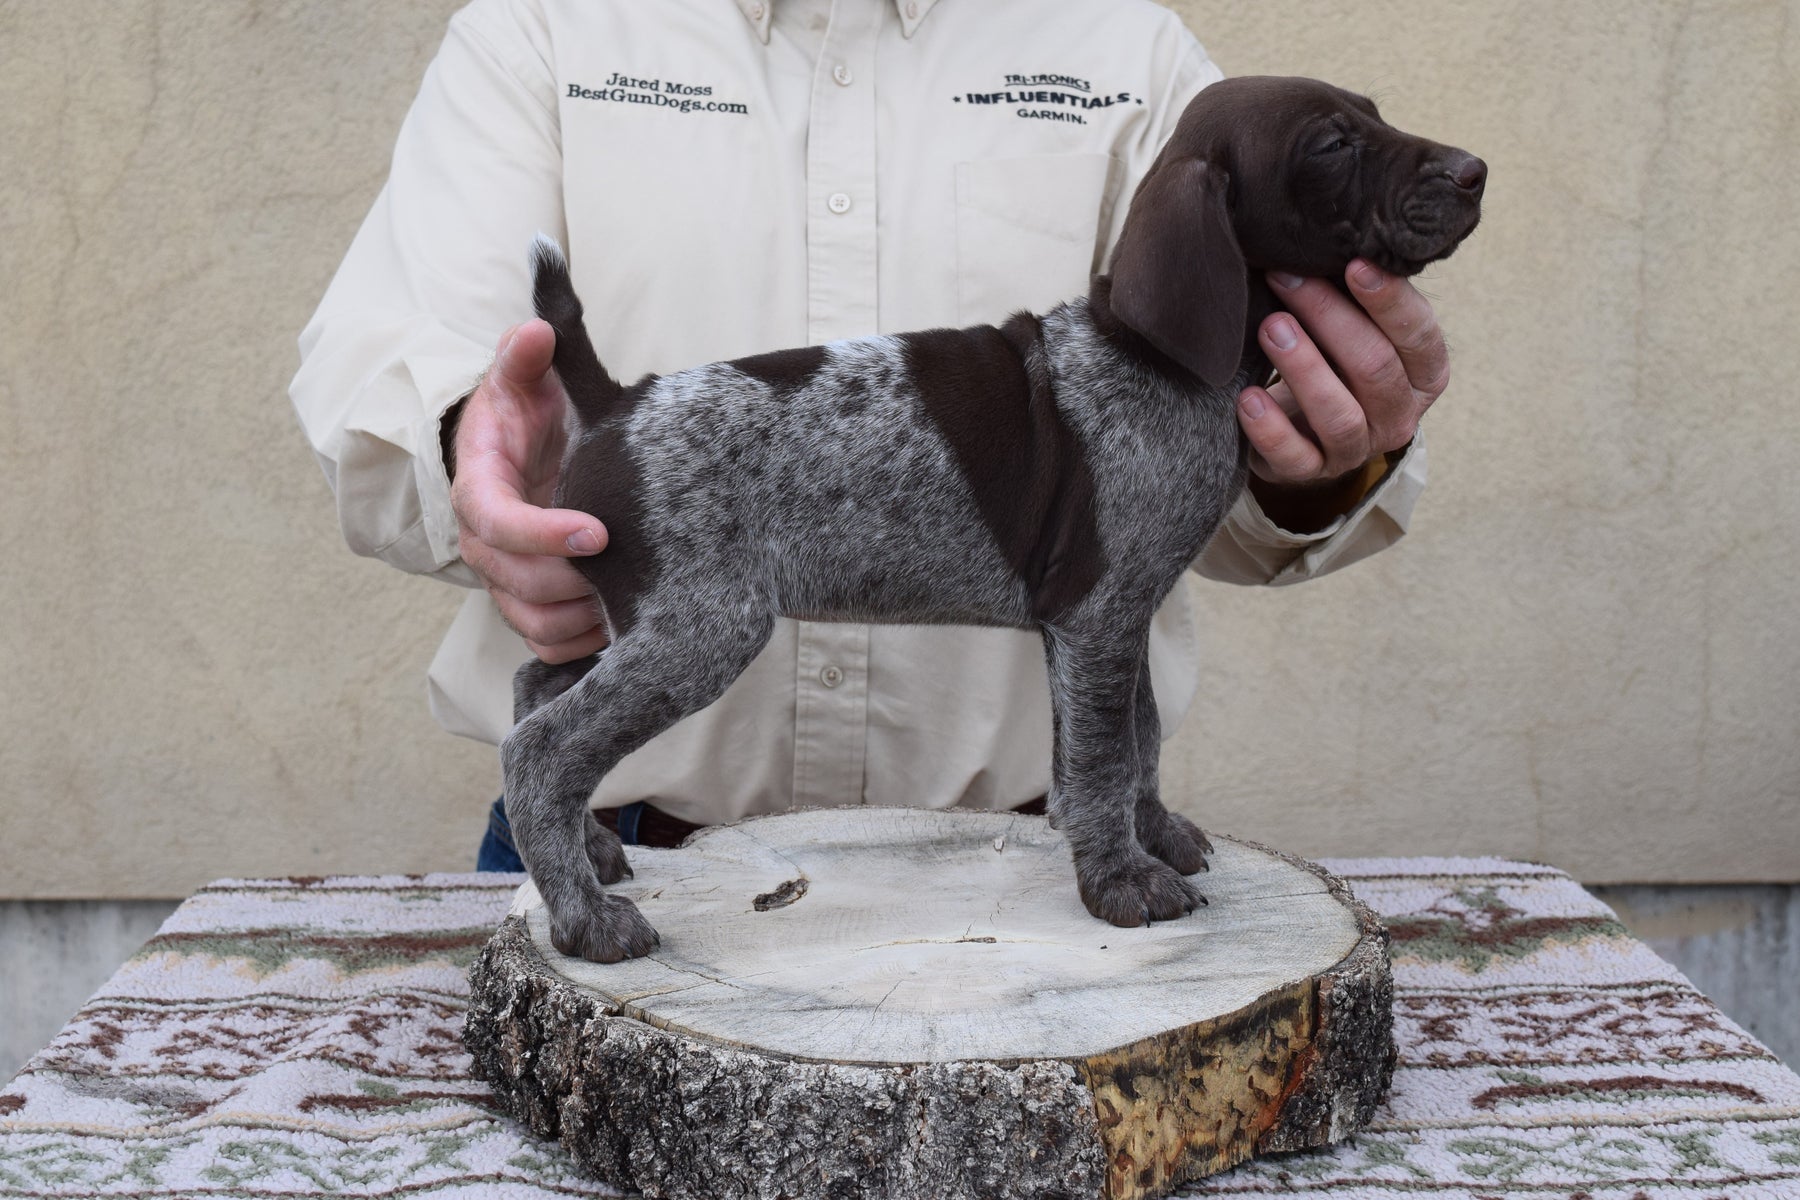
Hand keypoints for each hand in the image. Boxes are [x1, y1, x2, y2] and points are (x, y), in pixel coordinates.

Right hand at [449, 320, 609, 662]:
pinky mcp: (527, 606)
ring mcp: (504, 582)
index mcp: (478, 490)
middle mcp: (484, 545)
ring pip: (534, 624)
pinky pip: (548, 645)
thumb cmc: (525, 415)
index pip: (497, 523)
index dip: (544, 533)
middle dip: (578, 580)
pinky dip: (583, 643)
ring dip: (585, 617)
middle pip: (520, 583)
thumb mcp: (522, 379)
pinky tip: (625, 620)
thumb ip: (525, 357)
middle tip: (634, 563)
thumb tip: (536, 330)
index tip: (598, 532)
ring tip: (636, 594)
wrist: (519, 452)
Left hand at [1234, 261, 1448, 528]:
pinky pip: (1295, 458)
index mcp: (1424, 372)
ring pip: (1340, 415)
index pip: (1419, 335)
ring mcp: (1357, 449)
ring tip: (1270, 328)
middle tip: (1287, 277)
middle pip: (1375, 368)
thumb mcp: (1354, 323)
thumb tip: (1326, 231)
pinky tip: (1247, 397)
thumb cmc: (1333, 355)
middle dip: (1330, 318)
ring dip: (1304, 368)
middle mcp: (1399, 414)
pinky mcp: (1311, 472)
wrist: (1302, 426)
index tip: (1353, 263)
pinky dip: (1269, 429)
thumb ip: (1355, 290)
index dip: (1388, 300)